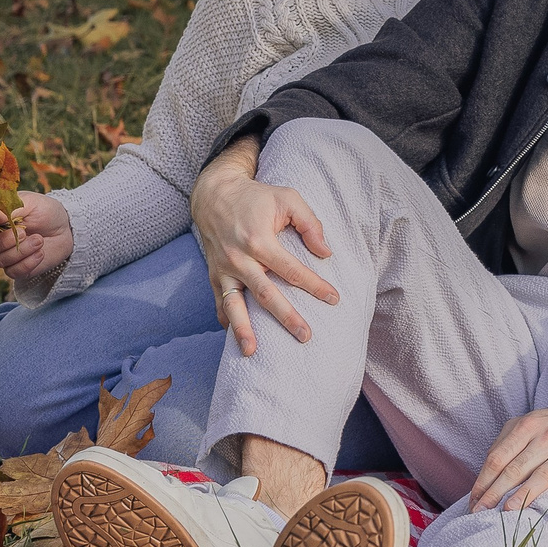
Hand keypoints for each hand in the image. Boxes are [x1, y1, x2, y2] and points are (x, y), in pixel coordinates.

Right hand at [0, 192, 71, 283]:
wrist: (66, 228)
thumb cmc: (45, 211)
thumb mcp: (30, 203)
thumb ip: (9, 209)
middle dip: (1, 242)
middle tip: (23, 233)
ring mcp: (5, 256)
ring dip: (21, 251)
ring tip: (39, 239)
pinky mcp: (17, 269)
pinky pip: (13, 272)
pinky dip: (28, 263)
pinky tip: (41, 252)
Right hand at [189, 136, 338, 353]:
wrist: (214, 195)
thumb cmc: (256, 197)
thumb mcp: (287, 198)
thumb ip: (310, 223)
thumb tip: (325, 253)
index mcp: (259, 240)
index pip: (292, 270)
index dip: (314, 285)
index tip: (334, 299)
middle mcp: (239, 259)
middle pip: (266, 295)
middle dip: (287, 317)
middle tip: (306, 336)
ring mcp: (223, 269)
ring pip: (234, 305)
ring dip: (243, 330)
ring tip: (252, 352)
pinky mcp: (213, 275)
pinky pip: (219, 302)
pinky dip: (226, 321)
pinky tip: (235, 338)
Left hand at [470, 395, 547, 539]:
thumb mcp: (533, 421)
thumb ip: (509, 441)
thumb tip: (486, 473)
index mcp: (530, 426)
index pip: (498, 456)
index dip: (483, 481)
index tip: (473, 502)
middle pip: (515, 469)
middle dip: (494, 494)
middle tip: (479, 515)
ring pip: (543, 478)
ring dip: (523, 499)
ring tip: (507, 517)